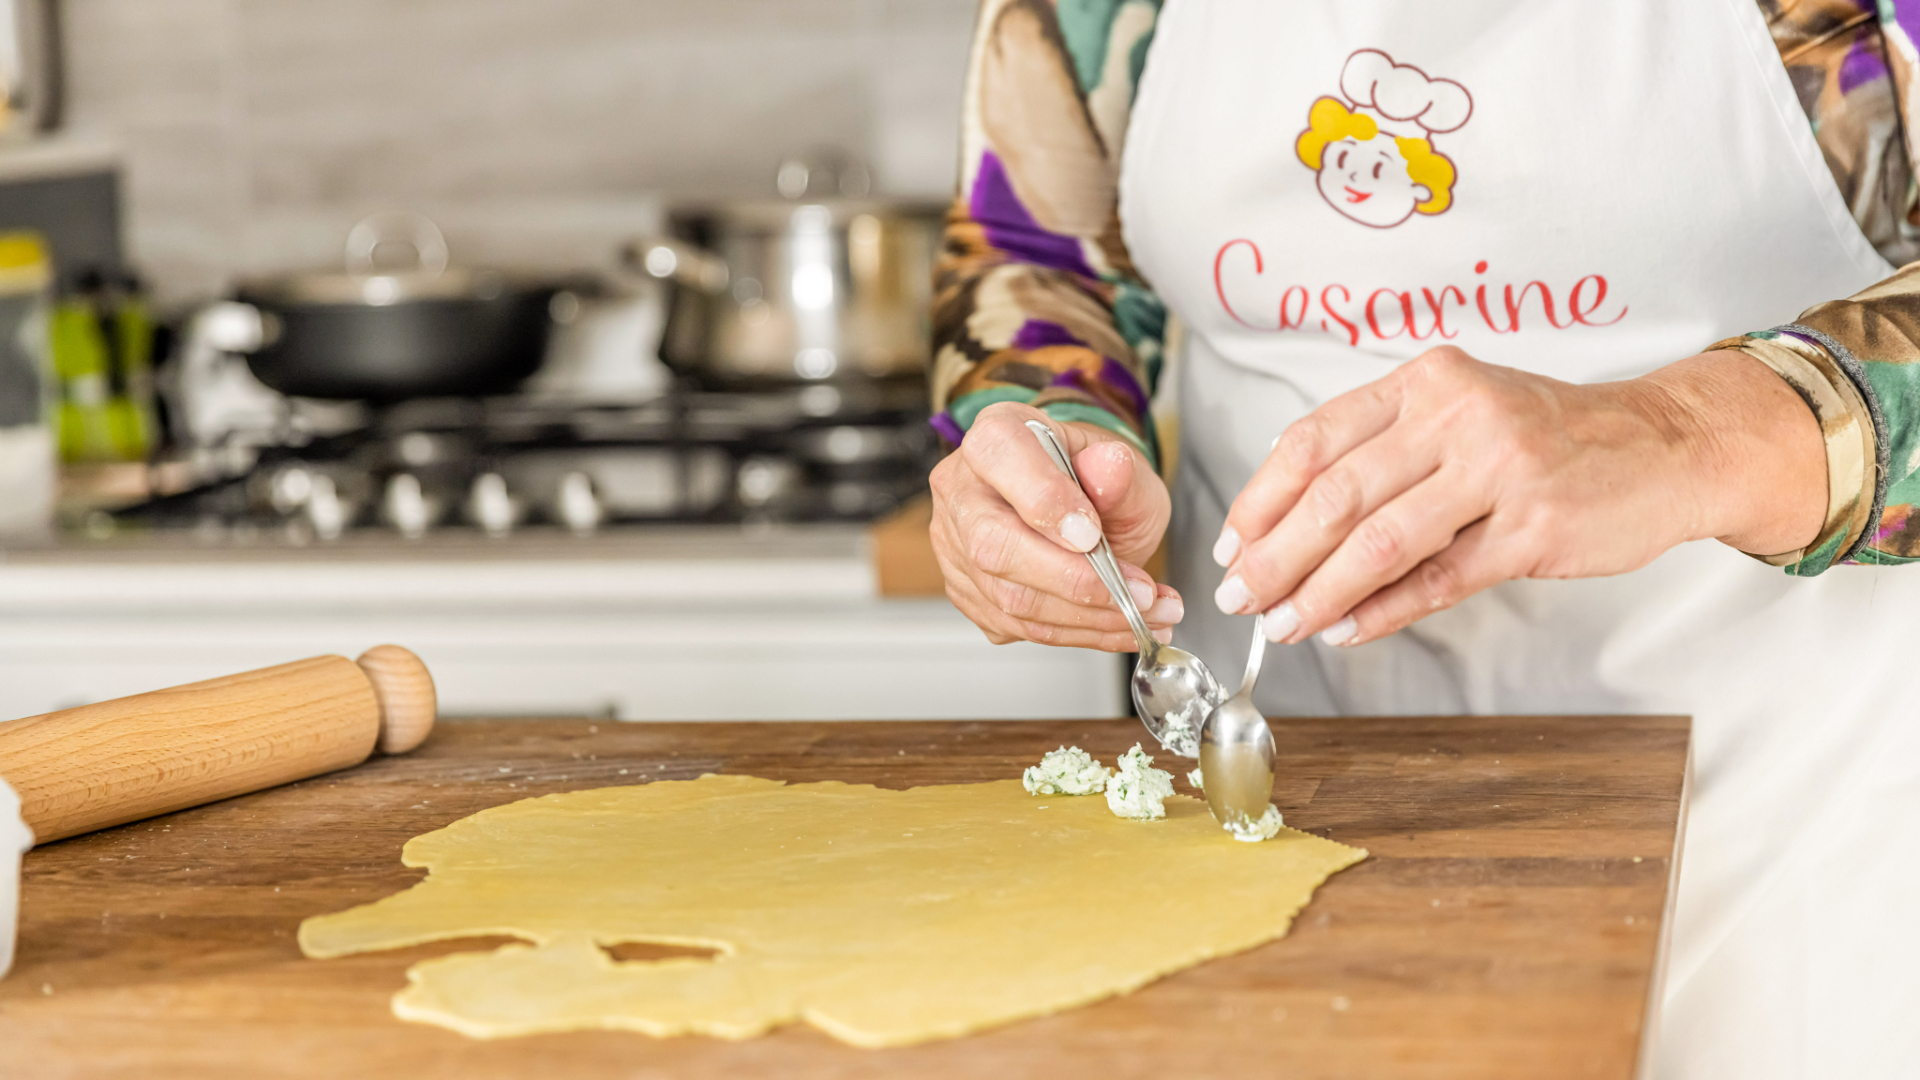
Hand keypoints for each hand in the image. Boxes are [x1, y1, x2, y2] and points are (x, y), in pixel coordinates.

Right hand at [930, 401, 1178, 650]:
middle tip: (1139, 592)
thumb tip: (1109, 467)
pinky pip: (1020, 626)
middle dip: (1075, 580)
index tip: (1093, 534)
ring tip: (1149, 612)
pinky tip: (1119, 623)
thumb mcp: (1127, 469)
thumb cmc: (1097, 482)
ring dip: (1090, 616)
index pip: (999, 456)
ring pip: (1009, 598)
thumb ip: (1120, 473)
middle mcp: (963, 488)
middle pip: (993, 545)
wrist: (1086, 510)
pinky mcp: (969, 592)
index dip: (1044, 500)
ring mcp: (957, 545)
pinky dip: (1079, 632)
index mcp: (997, 434)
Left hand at [1211, 346, 1826, 645]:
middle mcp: (1458, 414)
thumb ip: (1385, 454)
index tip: (1231, 543)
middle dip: (1275, 554)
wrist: (1666, 444)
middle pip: (1337, 495)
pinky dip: (1383, 611)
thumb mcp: (1463, 414)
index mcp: (1426, 381)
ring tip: (1281, 625)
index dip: (1262, 497)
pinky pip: (1438, 579)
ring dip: (1320, 592)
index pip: (1316, 440)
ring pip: (1380, 542)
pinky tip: (1346, 629)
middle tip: (1238, 596)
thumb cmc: (1549, 437)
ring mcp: (1499, 471)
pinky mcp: (1534, 529)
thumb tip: (1290, 525)